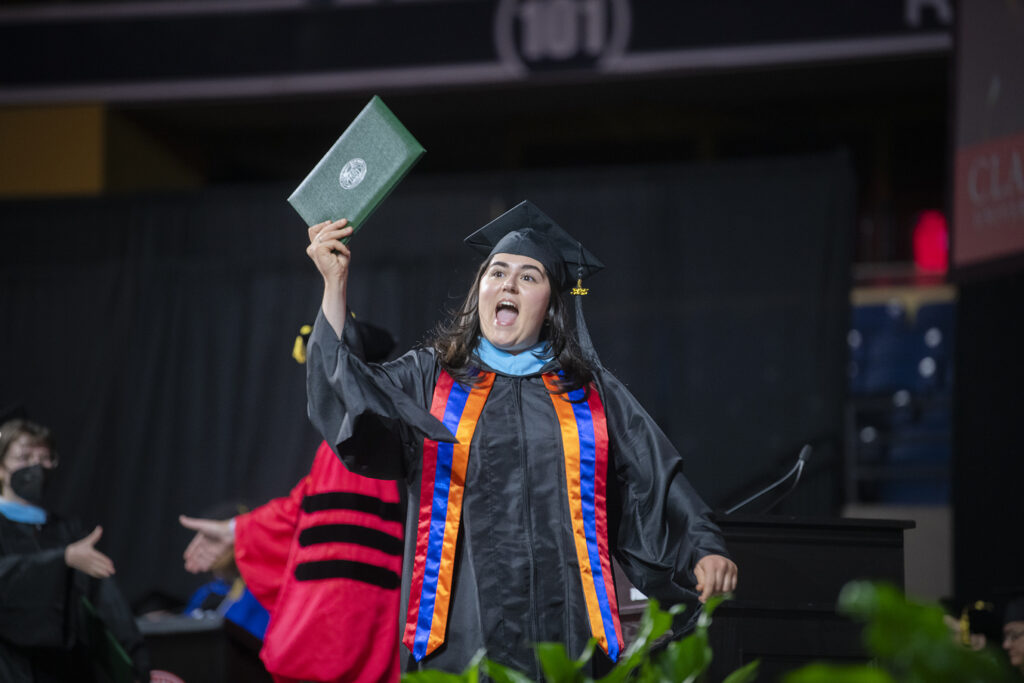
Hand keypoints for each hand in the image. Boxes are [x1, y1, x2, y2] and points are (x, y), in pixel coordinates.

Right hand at [65, 526, 114, 578]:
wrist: (67, 556)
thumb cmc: (78, 547)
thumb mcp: (86, 541)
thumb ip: (95, 536)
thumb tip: (100, 528)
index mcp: (89, 553)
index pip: (99, 558)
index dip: (105, 561)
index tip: (111, 564)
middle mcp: (88, 560)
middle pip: (99, 565)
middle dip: (106, 568)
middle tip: (113, 571)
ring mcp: (86, 565)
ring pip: (96, 570)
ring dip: (103, 573)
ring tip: (109, 574)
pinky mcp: (85, 569)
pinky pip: (92, 573)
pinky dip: (97, 575)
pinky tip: (103, 576)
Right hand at [179, 515, 234, 573]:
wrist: (231, 532)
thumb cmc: (216, 528)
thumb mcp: (202, 526)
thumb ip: (191, 524)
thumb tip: (180, 517)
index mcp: (203, 536)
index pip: (195, 545)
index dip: (190, 551)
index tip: (186, 558)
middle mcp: (208, 543)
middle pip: (198, 554)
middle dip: (193, 561)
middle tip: (188, 568)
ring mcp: (213, 549)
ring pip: (204, 558)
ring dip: (198, 564)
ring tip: (193, 570)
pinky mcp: (219, 553)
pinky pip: (211, 560)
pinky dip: (207, 565)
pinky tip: (203, 569)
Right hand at [306, 218, 353, 336]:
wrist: (338, 278)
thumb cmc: (340, 265)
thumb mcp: (340, 247)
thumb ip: (338, 238)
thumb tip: (343, 225)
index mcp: (315, 246)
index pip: (313, 230)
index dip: (322, 224)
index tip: (332, 221)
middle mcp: (312, 247)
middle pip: (323, 230)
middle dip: (336, 225)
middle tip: (347, 222)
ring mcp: (313, 249)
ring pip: (328, 235)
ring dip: (341, 233)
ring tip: (351, 231)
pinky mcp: (317, 251)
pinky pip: (332, 242)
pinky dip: (341, 246)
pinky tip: (346, 252)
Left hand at [693, 553, 736, 602]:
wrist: (715, 555)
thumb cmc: (706, 564)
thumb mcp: (699, 570)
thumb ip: (700, 580)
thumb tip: (700, 589)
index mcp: (711, 564)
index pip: (710, 584)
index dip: (706, 594)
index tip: (703, 600)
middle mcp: (722, 565)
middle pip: (718, 587)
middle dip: (712, 594)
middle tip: (708, 594)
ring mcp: (730, 567)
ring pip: (726, 589)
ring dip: (720, 593)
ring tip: (715, 590)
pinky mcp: (735, 570)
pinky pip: (733, 587)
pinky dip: (727, 590)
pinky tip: (721, 587)